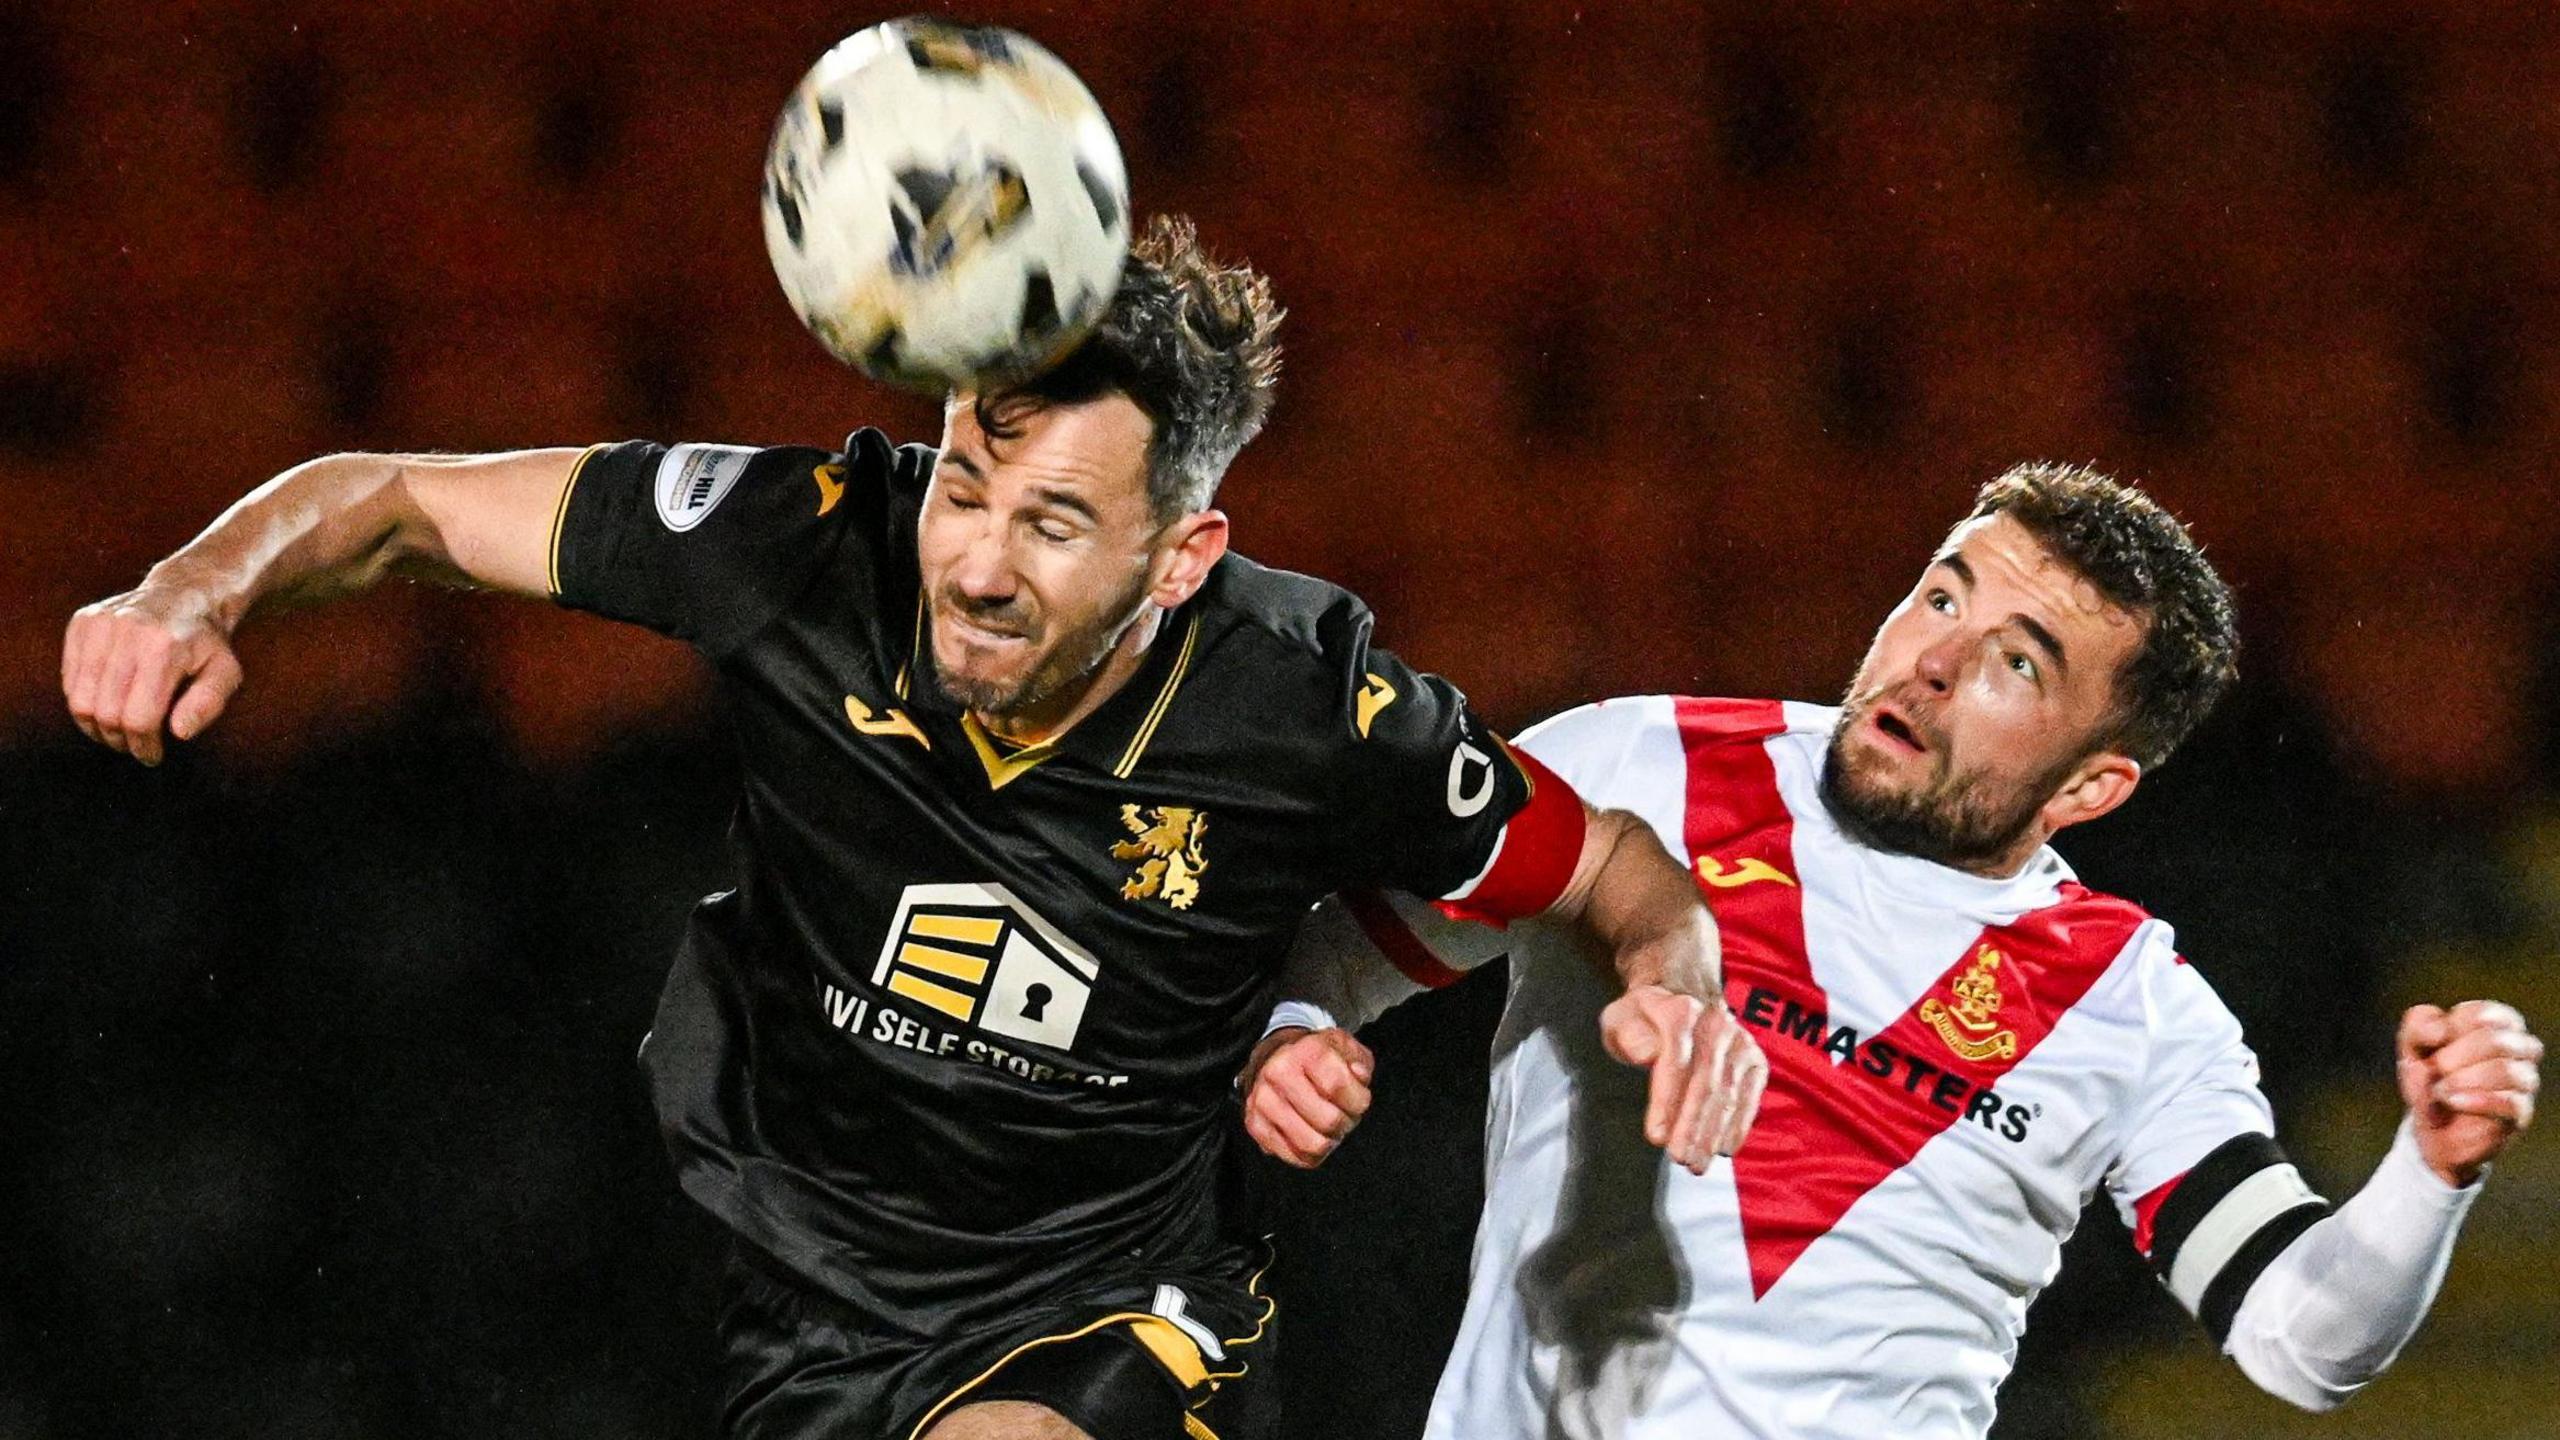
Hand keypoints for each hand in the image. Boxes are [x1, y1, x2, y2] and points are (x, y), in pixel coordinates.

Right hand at [62, 584, 244, 765]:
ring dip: (95, 726)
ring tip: (118, 732)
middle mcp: (127, 632)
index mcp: (164, 648)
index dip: (143, 746)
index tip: (152, 755)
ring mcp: (99, 624)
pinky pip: (69, 679)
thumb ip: (207, 704)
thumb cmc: (207, 644)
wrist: (186, 593)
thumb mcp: (225, 673)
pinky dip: (85, 701)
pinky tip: (108, 702)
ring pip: (79, 700)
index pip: (139, 717)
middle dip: (118, 740)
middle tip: (134, 747)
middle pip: (105, 712)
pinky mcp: (82, 623)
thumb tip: (179, 733)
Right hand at [1240, 1026, 1374, 1168]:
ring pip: (1310, 1144)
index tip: (1359, 1102)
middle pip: (1327, 1120)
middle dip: (1345, 1124)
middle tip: (1343, 1116)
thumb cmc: (1315, 1058)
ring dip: (1327, 1142)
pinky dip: (1308, 1154)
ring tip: (1327, 1128)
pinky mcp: (1255, 1124)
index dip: (1358, 1101)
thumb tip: (1358, 1075)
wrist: (1276, 1058)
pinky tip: (1312, 1136)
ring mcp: (1264, 1100)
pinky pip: (1291, 1156)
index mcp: (1305, 1051)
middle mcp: (1279, 1073)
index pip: (1337, 1086)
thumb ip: (1359, 1061)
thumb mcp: (1346, 1048)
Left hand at [1601, 985, 1766, 1174]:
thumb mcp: (1621, 1019)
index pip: (1674, 1062)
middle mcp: (1715, 1024)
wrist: (1682, 998)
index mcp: (1678, 1011)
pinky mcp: (1754, 1060)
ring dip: (1713, 1133)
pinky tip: (1724, 1148)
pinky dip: (1737, 1125)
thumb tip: (1646, 1053)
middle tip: (1680, 1159)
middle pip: (1705, 1082)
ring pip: (1728, 1094)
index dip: (1666, 1102)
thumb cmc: (1643, 1020)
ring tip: (1697, 1163)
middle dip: (1692, 1126)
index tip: (1657, 1136)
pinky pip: (1749, 1098)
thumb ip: (1629, 1034)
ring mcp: (1739, 1042)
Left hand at [2397, 1000, 2539, 1186]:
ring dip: (2462, 1080)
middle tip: (2435, 1070)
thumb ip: (2418, 1027)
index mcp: (2496, 1022)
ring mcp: (2524, 1081)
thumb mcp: (2411, 1046)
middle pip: (2495, 1040)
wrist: (2432, 1126)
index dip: (2448, 1030)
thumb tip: (2441, 1032)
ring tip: (2440, 1090)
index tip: (2431, 1045)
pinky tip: (2453, 1101)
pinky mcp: (2520, 1112)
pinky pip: (2510, 1103)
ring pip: (2505, 1071)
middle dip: (2453, 1057)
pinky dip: (2476, 1101)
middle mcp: (2519, 1048)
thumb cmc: (2428, 1077)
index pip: (2479, 1014)